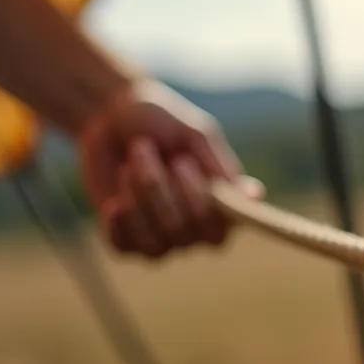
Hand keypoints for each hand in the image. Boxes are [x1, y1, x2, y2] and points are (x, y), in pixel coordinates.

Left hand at [77, 79, 262, 257]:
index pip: (222, 230)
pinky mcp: (127, 239)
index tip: (183, 163)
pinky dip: (121, 225)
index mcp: (221, 202)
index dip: (203, 207)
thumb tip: (254, 197)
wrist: (109, 116)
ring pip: (157, 242)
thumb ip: (218, 166)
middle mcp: (195, 226)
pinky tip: (115, 202)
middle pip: (186, 233)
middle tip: (145, 147)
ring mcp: (162, 236)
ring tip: (129, 162)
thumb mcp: (193, 133)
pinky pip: (127, 248)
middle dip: (160, 188)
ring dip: (139, 197)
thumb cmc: (159, 121)